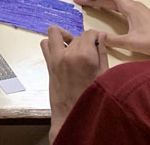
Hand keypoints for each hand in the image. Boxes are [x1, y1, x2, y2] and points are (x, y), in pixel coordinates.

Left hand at [40, 27, 107, 142]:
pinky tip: (62, 53)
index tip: (98, 41)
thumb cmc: (92, 98)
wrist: (73, 115)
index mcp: (85, 56)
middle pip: (76, 35)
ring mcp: (56, 58)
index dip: (96, 36)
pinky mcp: (48, 64)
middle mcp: (68, 53)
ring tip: (72, 47)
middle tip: (90, 52)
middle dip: (84, 41)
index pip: (89, 33)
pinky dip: (51, 44)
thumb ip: (102, 52)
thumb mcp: (104, 75)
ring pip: (55, 33)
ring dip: (64, 36)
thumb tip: (101, 36)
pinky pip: (45, 44)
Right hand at [73, 0, 149, 57]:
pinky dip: (110, 9)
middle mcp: (133, 6)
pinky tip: (106, 15)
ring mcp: (138, 11)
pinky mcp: (141, 17)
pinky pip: (121, 8)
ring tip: (89, 7)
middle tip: (78, 2)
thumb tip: (95, 37)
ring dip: (101, 3)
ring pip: (116, 3)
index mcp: (130, 7)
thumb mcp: (132, 42)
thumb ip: (112, 40)